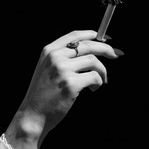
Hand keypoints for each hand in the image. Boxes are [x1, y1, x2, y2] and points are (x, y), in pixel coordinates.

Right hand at [6, 30, 122, 148]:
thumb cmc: (42, 94)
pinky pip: (95, 77)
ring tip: (101, 80)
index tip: (105, 38)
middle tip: (116, 54)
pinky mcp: (70, 84)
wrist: (33, 115)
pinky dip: (99, 82)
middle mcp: (55, 57)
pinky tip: (93, 89)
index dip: (92, 34)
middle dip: (106, 48)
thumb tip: (89, 51)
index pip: (75, 35)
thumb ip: (62, 58)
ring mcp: (62, 70)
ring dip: (103, 71)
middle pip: (88, 45)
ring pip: (93, 61)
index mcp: (49, 51)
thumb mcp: (46, 69)